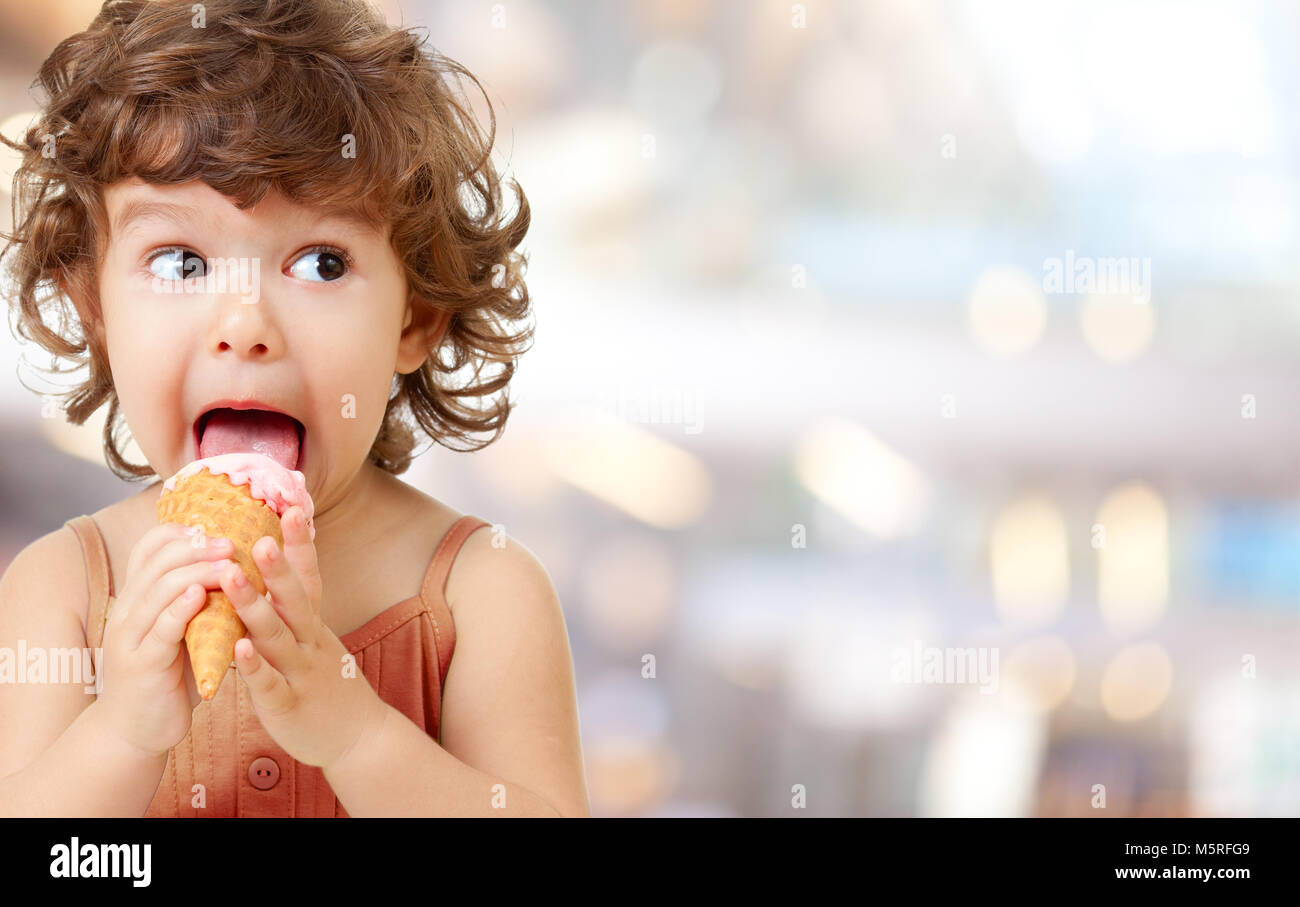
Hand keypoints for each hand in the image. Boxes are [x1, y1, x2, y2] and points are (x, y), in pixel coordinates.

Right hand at [95, 522, 236, 757]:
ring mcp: (132, 636)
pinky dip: (180, 608)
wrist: (138, 729)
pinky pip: (160, 628)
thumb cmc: (168, 674)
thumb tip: (238, 565)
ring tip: (228, 562)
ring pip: (159, 589)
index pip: (150, 547)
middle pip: (158, 561)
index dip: (182, 532)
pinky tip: (200, 596)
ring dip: (196, 572)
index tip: (218, 527)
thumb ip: (199, 599)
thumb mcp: (182, 629)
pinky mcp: (142, 663)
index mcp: (139, 596)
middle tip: (232, 542)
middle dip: (197, 546)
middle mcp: (129, 609)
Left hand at [217, 505, 385, 768]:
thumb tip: (274, 567)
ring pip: (276, 636)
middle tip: (257, 535)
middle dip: (276, 566)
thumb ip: (295, 608)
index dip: (301, 544)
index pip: (310, 577)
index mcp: (314, 625)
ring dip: (254, 606)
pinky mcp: (288, 705)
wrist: (358, 738)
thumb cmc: (329, 684)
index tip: (292, 507)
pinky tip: (237, 650)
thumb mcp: (317, 639)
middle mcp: (311, 642)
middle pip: (294, 599)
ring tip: (231, 577)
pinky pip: (270, 683)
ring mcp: (301, 672)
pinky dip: (254, 667)